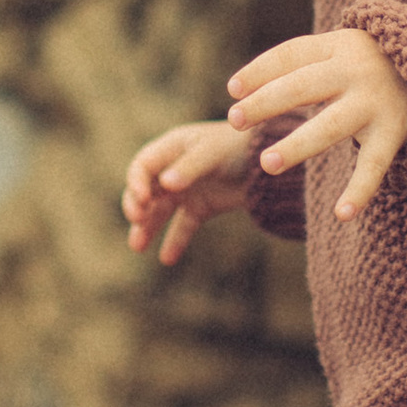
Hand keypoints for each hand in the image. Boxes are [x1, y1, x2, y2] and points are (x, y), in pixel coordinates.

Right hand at [121, 117, 258, 264]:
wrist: (271, 159)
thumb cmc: (238, 146)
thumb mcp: (213, 153)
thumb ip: (189, 168)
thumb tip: (165, 185)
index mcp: (171, 148)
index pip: (142, 166)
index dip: (136, 183)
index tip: (142, 200)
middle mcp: (173, 169)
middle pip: (145, 191)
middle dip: (136, 206)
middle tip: (137, 220)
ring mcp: (187, 190)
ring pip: (160, 211)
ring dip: (147, 228)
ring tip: (137, 247)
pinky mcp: (202, 208)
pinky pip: (183, 227)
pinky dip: (175, 242)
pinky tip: (167, 259)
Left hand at [226, 28, 406, 219]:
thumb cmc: (374, 62)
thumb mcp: (342, 50)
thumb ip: (301, 65)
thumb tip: (239, 90)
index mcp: (337, 46)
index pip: (291, 55)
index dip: (260, 71)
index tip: (232, 90)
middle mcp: (354, 72)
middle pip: (302, 86)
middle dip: (266, 103)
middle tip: (234, 120)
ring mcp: (374, 104)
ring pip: (330, 127)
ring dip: (297, 146)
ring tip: (266, 165)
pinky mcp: (394, 133)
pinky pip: (373, 166)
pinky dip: (360, 191)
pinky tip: (342, 214)